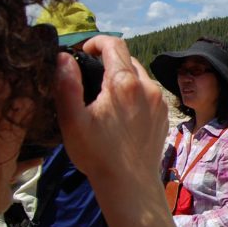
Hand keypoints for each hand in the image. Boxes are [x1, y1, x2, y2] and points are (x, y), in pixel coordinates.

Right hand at [54, 36, 167, 185]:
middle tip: (89, 76)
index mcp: (124, 83)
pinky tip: (120, 111)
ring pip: (139, 75)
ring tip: (103, 96)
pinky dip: (134, 92)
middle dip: (107, 61)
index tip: (82, 52)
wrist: (130, 184)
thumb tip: (64, 58)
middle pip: (127, 58)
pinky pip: (148, 92)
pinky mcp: (163, 114)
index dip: (95, 42)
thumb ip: (67, 84)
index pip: (113, 44)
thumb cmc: (98, 154)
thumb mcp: (72, 120)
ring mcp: (159, 101)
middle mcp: (147, 86)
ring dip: (121, 76)